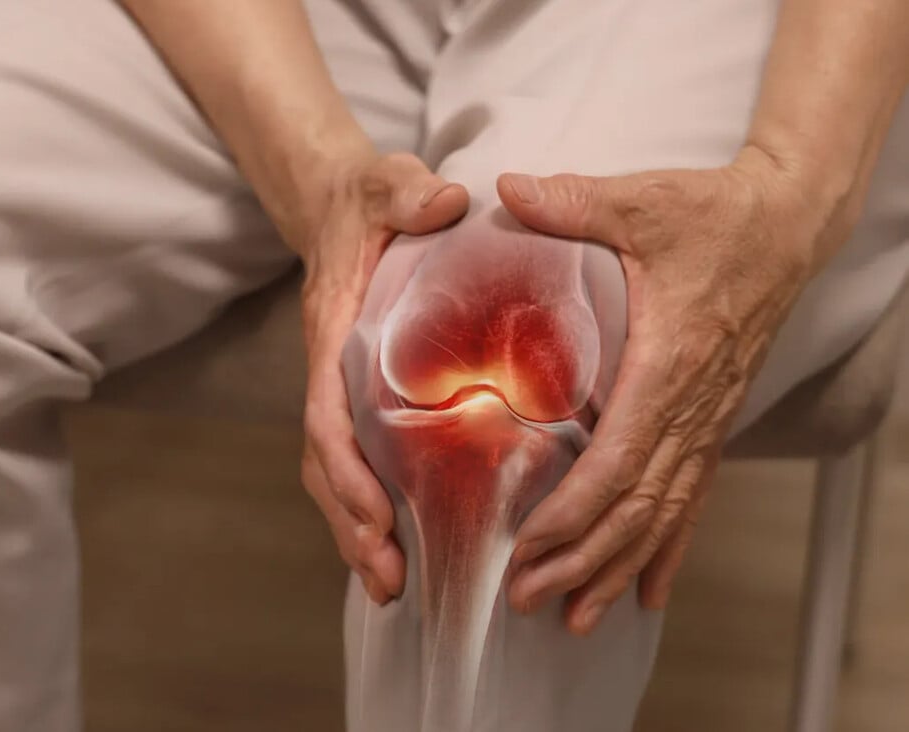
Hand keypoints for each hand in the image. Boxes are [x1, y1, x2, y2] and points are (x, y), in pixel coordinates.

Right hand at [297, 152, 468, 603]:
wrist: (339, 206)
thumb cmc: (368, 200)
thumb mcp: (386, 183)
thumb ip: (408, 190)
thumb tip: (446, 200)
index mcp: (330, 330)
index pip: (325, 412)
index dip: (345, 470)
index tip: (374, 515)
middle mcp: (327, 370)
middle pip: (324, 463)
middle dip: (350, 524)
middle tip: (388, 577)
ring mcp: (340, 389)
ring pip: (334, 473)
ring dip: (356, 532)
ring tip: (391, 584)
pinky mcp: (359, 397)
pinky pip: (356, 461)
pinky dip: (368, 509)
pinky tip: (400, 546)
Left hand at [497, 146, 849, 634]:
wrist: (788, 221)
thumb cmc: (714, 213)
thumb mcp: (641, 200)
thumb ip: (572, 201)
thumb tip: (503, 189)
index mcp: (670, 363)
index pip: (621, 458)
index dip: (576, 511)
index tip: (531, 547)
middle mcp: (693, 407)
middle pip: (637, 506)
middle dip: (582, 559)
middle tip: (528, 601)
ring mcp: (708, 419)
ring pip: (664, 515)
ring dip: (618, 569)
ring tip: (574, 617)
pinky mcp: (713, 420)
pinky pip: (691, 499)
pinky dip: (666, 550)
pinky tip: (644, 593)